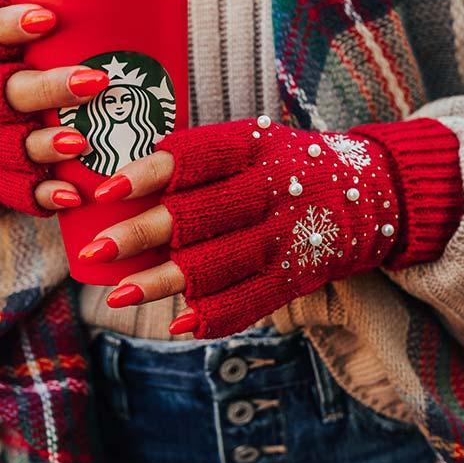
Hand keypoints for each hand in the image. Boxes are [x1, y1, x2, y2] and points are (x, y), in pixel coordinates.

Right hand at [0, 0, 110, 218]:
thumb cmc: (33, 71)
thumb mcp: (41, 43)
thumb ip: (77, 22)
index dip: (9, 25)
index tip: (47, 18)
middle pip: (2, 92)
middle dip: (47, 88)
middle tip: (95, 83)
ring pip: (8, 143)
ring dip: (45, 143)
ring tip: (83, 142)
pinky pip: (15, 191)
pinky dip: (43, 195)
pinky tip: (72, 196)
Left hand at [76, 116, 462, 338]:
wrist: (367, 195)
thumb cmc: (285, 166)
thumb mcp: (254, 142)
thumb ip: (200, 158)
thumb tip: (121, 185)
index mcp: (255, 148)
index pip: (196, 157)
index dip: (149, 173)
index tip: (106, 191)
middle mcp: (271, 191)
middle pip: (199, 214)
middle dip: (143, 233)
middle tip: (96, 248)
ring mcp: (285, 237)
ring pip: (217, 264)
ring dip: (163, 281)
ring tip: (117, 294)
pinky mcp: (295, 275)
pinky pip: (250, 300)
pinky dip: (213, 314)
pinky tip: (176, 321)